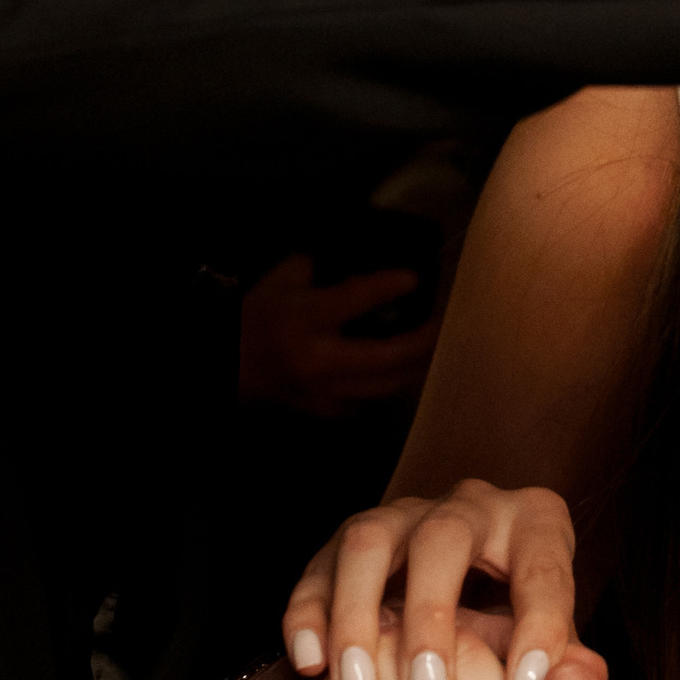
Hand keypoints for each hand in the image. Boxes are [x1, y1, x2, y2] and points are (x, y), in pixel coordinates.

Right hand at [238, 254, 439, 417]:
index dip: (386, 287)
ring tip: (439, 346)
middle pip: (386, 356)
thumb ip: (321, 268)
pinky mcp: (331, 411)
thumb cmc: (258, 318)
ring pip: (388, 385)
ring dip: (418, 366)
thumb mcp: (282, 280)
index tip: (413, 278)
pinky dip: (394, 383)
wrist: (232, 368)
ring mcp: (327, 392)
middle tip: (447, 322)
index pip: (352, 302)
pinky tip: (408, 368)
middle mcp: (319, 360)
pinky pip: (375, 399)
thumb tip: (363, 273)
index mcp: (304, 320)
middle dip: (423, 340)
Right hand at [280, 480, 622, 679]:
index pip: (543, 567)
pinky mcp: (342, 543)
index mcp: (536, 527)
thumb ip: (569, 676)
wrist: (453, 639)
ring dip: (359, 618)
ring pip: (370, 542)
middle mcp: (469, 508)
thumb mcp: (550, 663)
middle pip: (445, 538)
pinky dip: (310, 616)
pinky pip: (319, 567)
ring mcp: (401, 517)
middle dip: (431, 617)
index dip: (539, 625)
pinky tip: (311, 666)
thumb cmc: (515, 652)